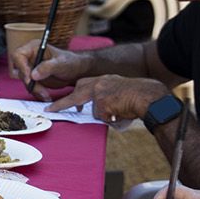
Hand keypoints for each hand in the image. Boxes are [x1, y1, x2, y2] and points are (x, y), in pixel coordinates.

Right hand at [14, 45, 90, 97]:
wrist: (76, 71)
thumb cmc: (70, 62)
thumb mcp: (61, 63)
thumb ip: (48, 67)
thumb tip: (33, 75)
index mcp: (33, 48)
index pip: (18, 55)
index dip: (21, 67)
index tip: (30, 78)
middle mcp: (29, 57)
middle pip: (20, 70)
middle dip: (29, 82)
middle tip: (41, 90)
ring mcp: (30, 68)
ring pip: (25, 80)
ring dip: (34, 89)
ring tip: (46, 95)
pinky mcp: (33, 78)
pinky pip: (30, 86)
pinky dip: (37, 92)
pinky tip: (46, 96)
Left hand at [46, 74, 167, 122]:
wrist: (148, 95)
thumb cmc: (138, 98)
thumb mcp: (119, 95)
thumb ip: (107, 102)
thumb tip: (102, 115)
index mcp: (104, 80)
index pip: (83, 84)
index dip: (74, 94)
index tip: (63, 101)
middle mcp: (99, 83)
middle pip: (77, 92)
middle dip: (63, 102)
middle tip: (51, 110)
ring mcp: (99, 92)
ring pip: (95, 110)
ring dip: (106, 115)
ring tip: (119, 112)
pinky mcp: (101, 102)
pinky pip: (104, 116)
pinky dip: (112, 119)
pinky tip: (122, 114)